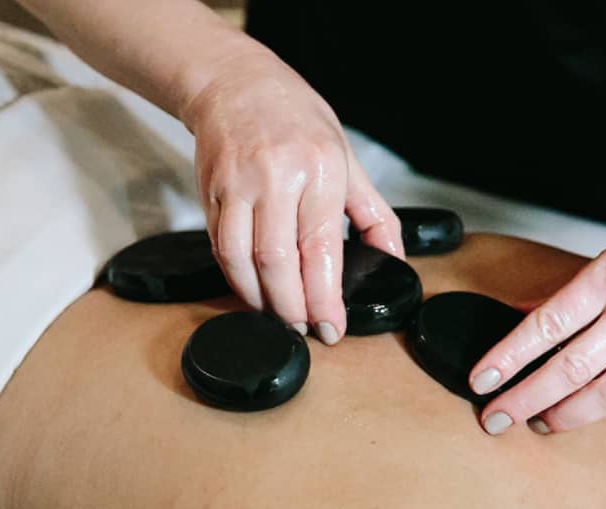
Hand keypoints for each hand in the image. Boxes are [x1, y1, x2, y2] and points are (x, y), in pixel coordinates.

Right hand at [180, 51, 401, 343]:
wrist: (235, 83)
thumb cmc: (297, 120)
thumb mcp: (347, 159)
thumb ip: (373, 214)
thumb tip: (394, 260)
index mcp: (319, 169)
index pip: (320, 248)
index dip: (324, 297)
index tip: (331, 328)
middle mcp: (276, 177)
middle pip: (278, 262)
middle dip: (293, 307)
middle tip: (306, 329)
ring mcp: (238, 184)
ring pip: (242, 260)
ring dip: (261, 300)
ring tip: (280, 318)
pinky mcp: (211, 192)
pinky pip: (220, 247)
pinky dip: (236, 279)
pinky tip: (253, 292)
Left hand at [468, 194, 605, 434]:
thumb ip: (576, 292)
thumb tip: (528, 315)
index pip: (546, 324)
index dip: (509, 356)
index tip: (482, 377)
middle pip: (568, 368)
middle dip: (525, 397)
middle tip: (494, 417)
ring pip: (602, 394)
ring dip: (562, 414)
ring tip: (535, 422)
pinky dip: (600, 406)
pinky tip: (579, 412)